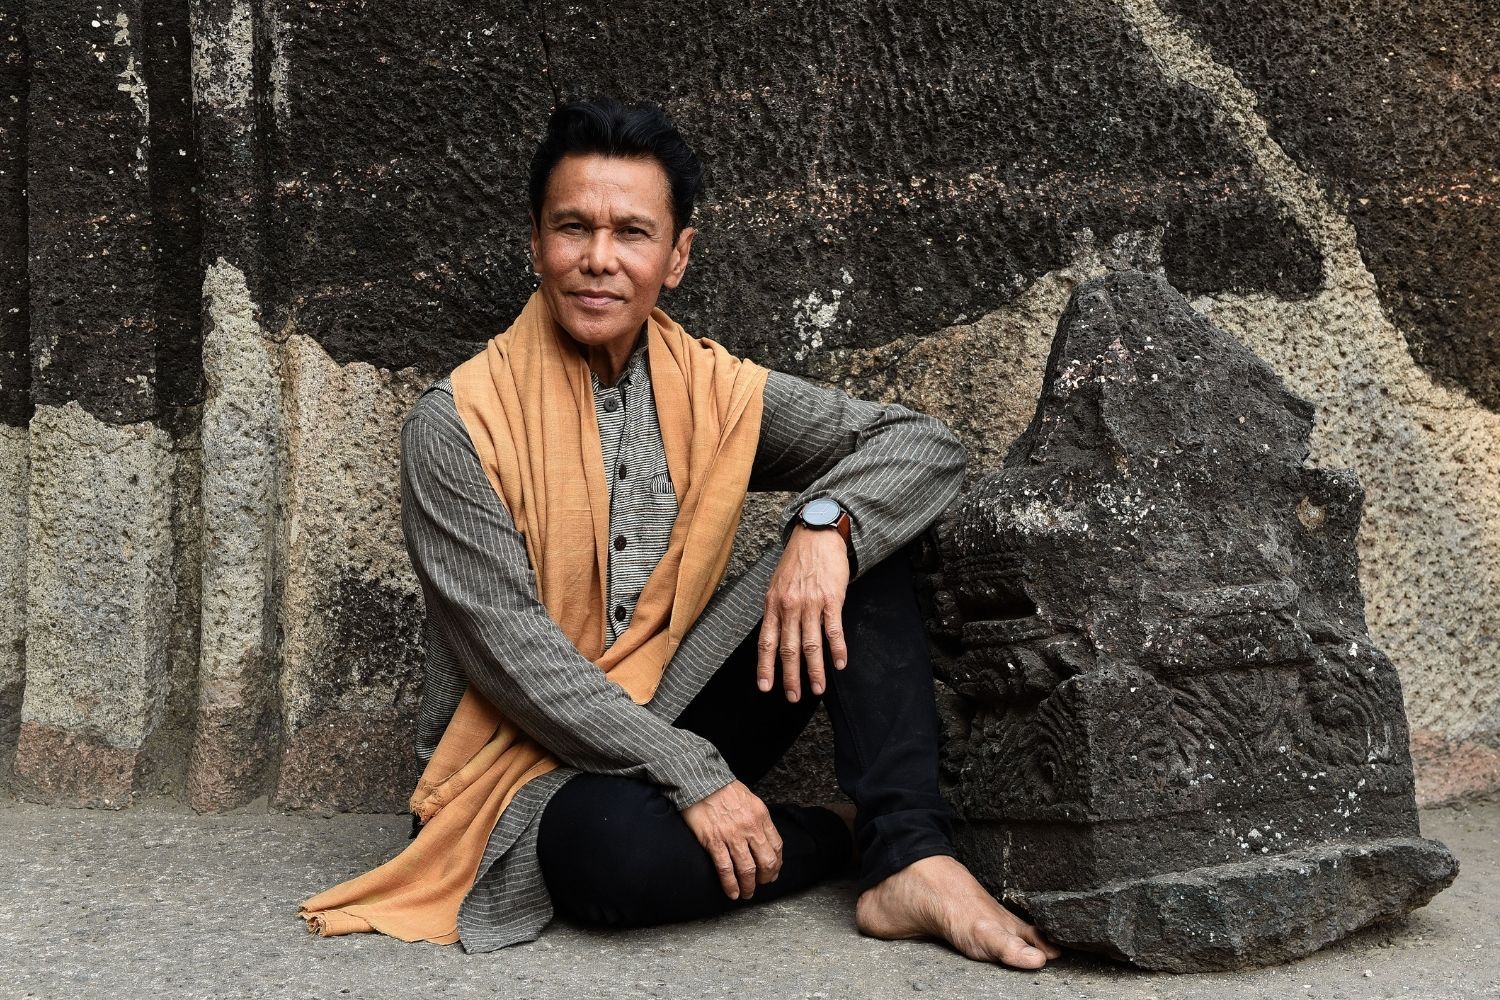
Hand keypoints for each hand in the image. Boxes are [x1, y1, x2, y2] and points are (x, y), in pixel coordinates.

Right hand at [680, 780, 783, 898]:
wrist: (700, 781)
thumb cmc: (723, 789)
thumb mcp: (750, 800)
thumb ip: (757, 819)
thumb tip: (761, 838)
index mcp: (761, 816)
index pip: (776, 846)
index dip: (777, 863)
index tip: (773, 871)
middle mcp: (750, 827)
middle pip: (766, 861)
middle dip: (766, 877)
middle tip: (761, 884)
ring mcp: (732, 836)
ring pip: (747, 869)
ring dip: (748, 886)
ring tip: (746, 893)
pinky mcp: (714, 841)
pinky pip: (725, 869)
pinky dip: (730, 884)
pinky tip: (732, 892)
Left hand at [757, 524, 849, 701]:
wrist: (816, 535)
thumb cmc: (797, 562)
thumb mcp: (777, 585)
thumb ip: (776, 611)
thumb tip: (774, 637)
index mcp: (773, 604)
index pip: (767, 641)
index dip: (766, 666)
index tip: (766, 687)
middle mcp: (789, 606)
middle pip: (789, 649)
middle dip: (790, 676)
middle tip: (793, 697)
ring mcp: (810, 604)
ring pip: (811, 644)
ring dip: (815, 670)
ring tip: (818, 688)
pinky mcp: (831, 599)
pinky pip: (834, 630)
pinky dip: (837, 650)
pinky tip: (840, 664)